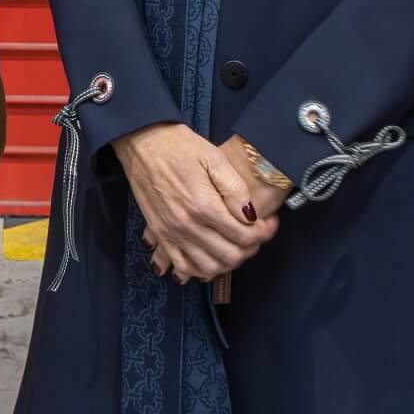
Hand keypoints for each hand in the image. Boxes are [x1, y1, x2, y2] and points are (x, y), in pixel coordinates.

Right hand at [111, 123, 276, 284]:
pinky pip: (182, 267)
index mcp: (203, 206)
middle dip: (250, 249)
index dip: (265, 232)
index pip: (245, 236)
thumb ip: (235, 189)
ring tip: (236, 245)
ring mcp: (171, 234)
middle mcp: (187, 226)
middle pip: (229, 256)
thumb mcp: (214, 158)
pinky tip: (211, 257)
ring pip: (208, 268)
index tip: (270, 222)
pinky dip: (200, 270)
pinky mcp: (160, 235)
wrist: (143, 143)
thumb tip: (251, 216)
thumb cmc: (180, 147)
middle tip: (257, 233)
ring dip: (228, 262)